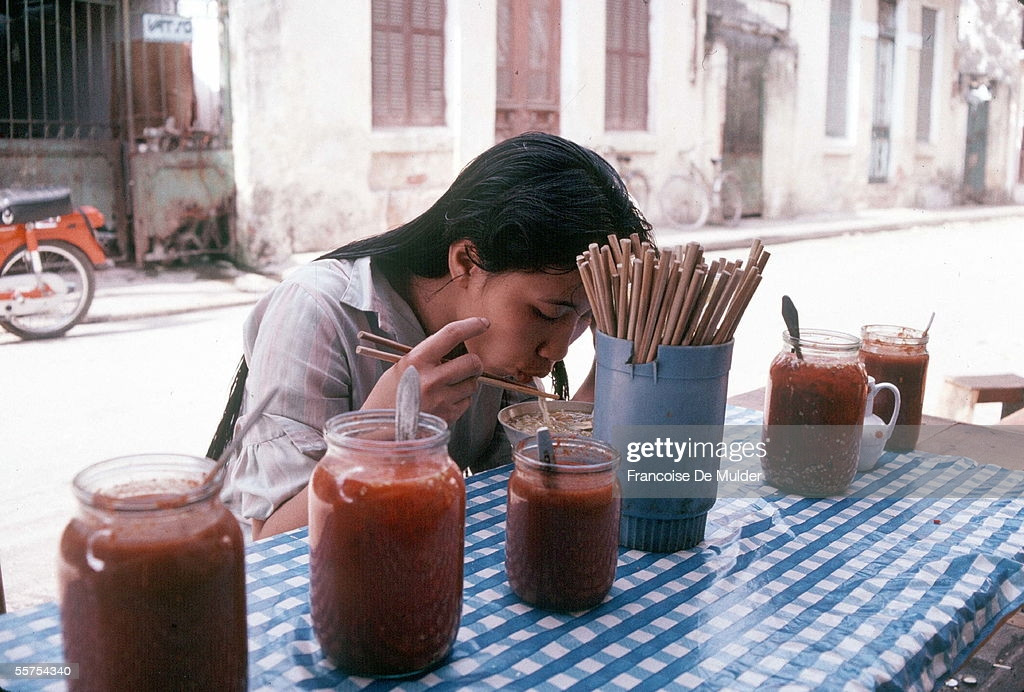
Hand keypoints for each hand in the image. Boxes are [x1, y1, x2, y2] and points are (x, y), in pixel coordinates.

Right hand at [362, 317, 489, 423]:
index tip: (483, 323)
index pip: (450, 335)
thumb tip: (454, 349)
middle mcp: (431, 379)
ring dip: (466, 383)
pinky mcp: (447, 417)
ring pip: (472, 384)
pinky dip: (460, 400)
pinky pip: (467, 402)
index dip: (471, 326)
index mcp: (416, 360)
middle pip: (472, 362)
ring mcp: (441, 400)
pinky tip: (443, 402)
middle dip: (474, 363)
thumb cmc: (387, 397)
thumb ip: (427, 357)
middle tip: (468, 364)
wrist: (377, 430)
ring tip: (447, 387)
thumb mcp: (401, 368)